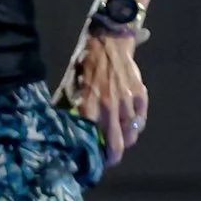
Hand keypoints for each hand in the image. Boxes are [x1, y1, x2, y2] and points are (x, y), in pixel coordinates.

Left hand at [54, 29, 148, 166]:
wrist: (108, 41)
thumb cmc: (85, 64)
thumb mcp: (70, 84)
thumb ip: (66, 106)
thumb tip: (58, 124)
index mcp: (88, 106)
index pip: (92, 140)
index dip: (93, 154)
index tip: (91, 160)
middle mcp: (109, 107)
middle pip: (117, 144)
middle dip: (114, 157)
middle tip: (109, 160)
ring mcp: (127, 101)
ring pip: (132, 134)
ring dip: (126, 141)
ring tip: (121, 142)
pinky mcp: (140, 94)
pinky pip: (141, 118)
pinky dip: (137, 125)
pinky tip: (132, 126)